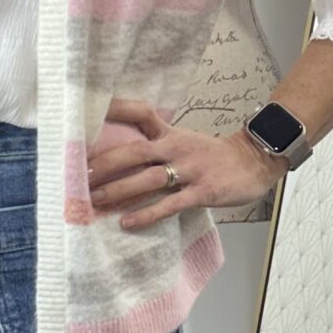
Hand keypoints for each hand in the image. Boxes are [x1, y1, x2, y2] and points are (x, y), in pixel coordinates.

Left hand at [86, 94, 282, 230]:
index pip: (140, 113)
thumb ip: (156, 143)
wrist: (254, 163)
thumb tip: (119, 154)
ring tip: (95, 200)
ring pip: (148, 179)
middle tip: (78, 175)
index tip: (88, 113)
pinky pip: (169, 204)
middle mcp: (176, 148)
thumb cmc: (213, 156)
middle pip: (134, 151)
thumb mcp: (183, 140)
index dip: (116, 110)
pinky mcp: (202, 191)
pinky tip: (127, 223)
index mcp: (170, 134)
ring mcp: (189, 170)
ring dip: (119, 190)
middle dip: (105, 164)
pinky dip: (147, 214)